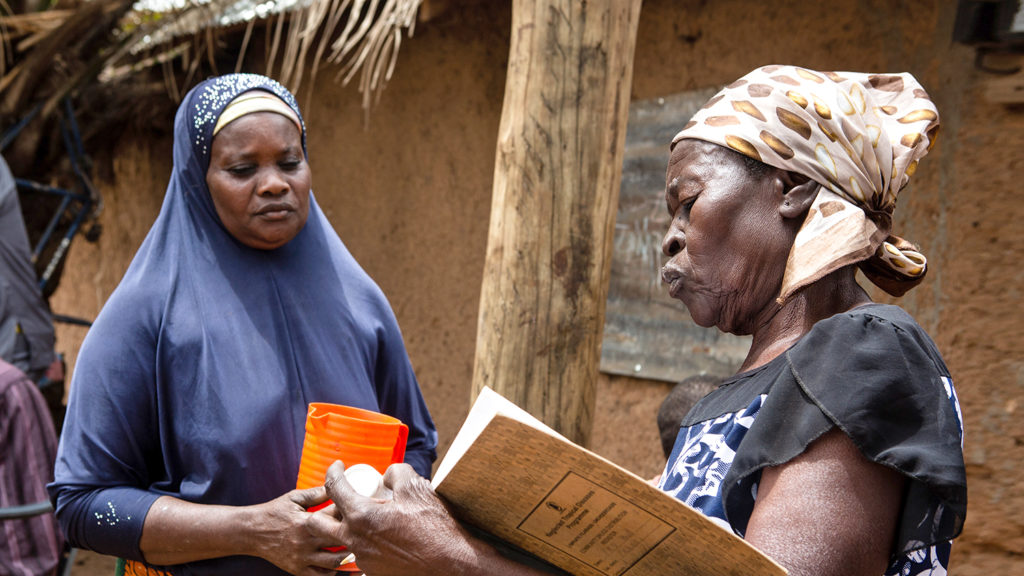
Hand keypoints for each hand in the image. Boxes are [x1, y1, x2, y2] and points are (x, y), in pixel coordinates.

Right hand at [250, 487, 352, 575]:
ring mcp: (301, 557)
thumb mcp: (294, 498)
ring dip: (348, 556)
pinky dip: (333, 571)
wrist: (251, 532)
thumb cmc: (274, 512)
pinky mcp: (297, 569)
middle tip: (363, 531)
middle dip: (354, 535)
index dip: (349, 514)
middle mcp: (305, 541)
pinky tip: (341, 564)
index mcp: (306, 521)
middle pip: (339, 540)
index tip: (358, 511)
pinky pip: (320, 575)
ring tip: (358, 548)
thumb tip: (336, 486)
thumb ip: (316, 493)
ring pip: (334, 561)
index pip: (335, 517)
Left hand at [312, 461, 479, 575]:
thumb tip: (386, 475)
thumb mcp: (415, 487)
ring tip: (358, 518)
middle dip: (320, 508)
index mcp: (361, 515)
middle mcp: (354, 540)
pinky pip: (357, 554)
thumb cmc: (433, 525)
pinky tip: (378, 536)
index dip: (333, 471)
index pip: (334, 487)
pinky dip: (361, 543)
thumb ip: (395, 472)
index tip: (338, 466)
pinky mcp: (372, 571)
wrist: (449, 562)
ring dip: (341, 527)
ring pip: (337, 542)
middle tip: (337, 498)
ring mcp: (362, 559)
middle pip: (318, 524)